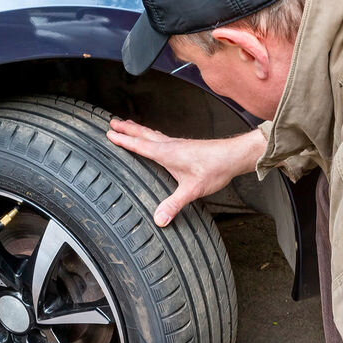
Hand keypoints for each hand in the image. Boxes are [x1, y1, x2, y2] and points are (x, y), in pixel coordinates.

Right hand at [107, 119, 265, 225]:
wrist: (234, 156)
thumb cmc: (215, 169)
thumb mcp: (193, 190)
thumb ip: (174, 204)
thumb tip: (159, 220)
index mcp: (167, 153)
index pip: (139, 145)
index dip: (123, 140)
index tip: (109, 133)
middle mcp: (170, 145)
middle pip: (143, 134)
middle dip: (127, 129)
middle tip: (112, 122)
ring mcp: (177, 144)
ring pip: (152, 134)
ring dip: (138, 129)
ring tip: (127, 125)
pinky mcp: (184, 146)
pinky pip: (161, 137)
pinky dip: (151, 134)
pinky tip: (154, 137)